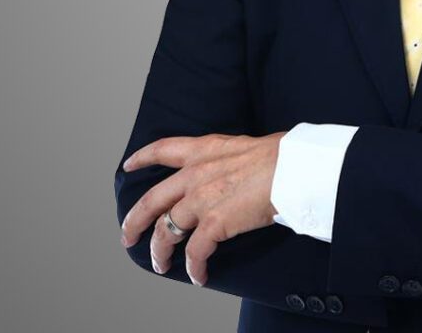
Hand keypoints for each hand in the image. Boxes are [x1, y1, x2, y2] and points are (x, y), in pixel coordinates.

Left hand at [120, 131, 285, 285]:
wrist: (293, 168)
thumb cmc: (281, 155)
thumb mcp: (244, 146)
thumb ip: (229, 158)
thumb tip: (236, 168)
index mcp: (205, 150)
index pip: (164, 149)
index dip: (142, 158)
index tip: (129, 166)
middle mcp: (196, 174)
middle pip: (151, 200)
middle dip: (135, 221)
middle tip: (128, 235)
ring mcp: (202, 199)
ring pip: (165, 231)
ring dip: (159, 252)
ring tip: (160, 264)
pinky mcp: (214, 224)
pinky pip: (194, 253)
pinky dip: (193, 268)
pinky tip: (198, 275)